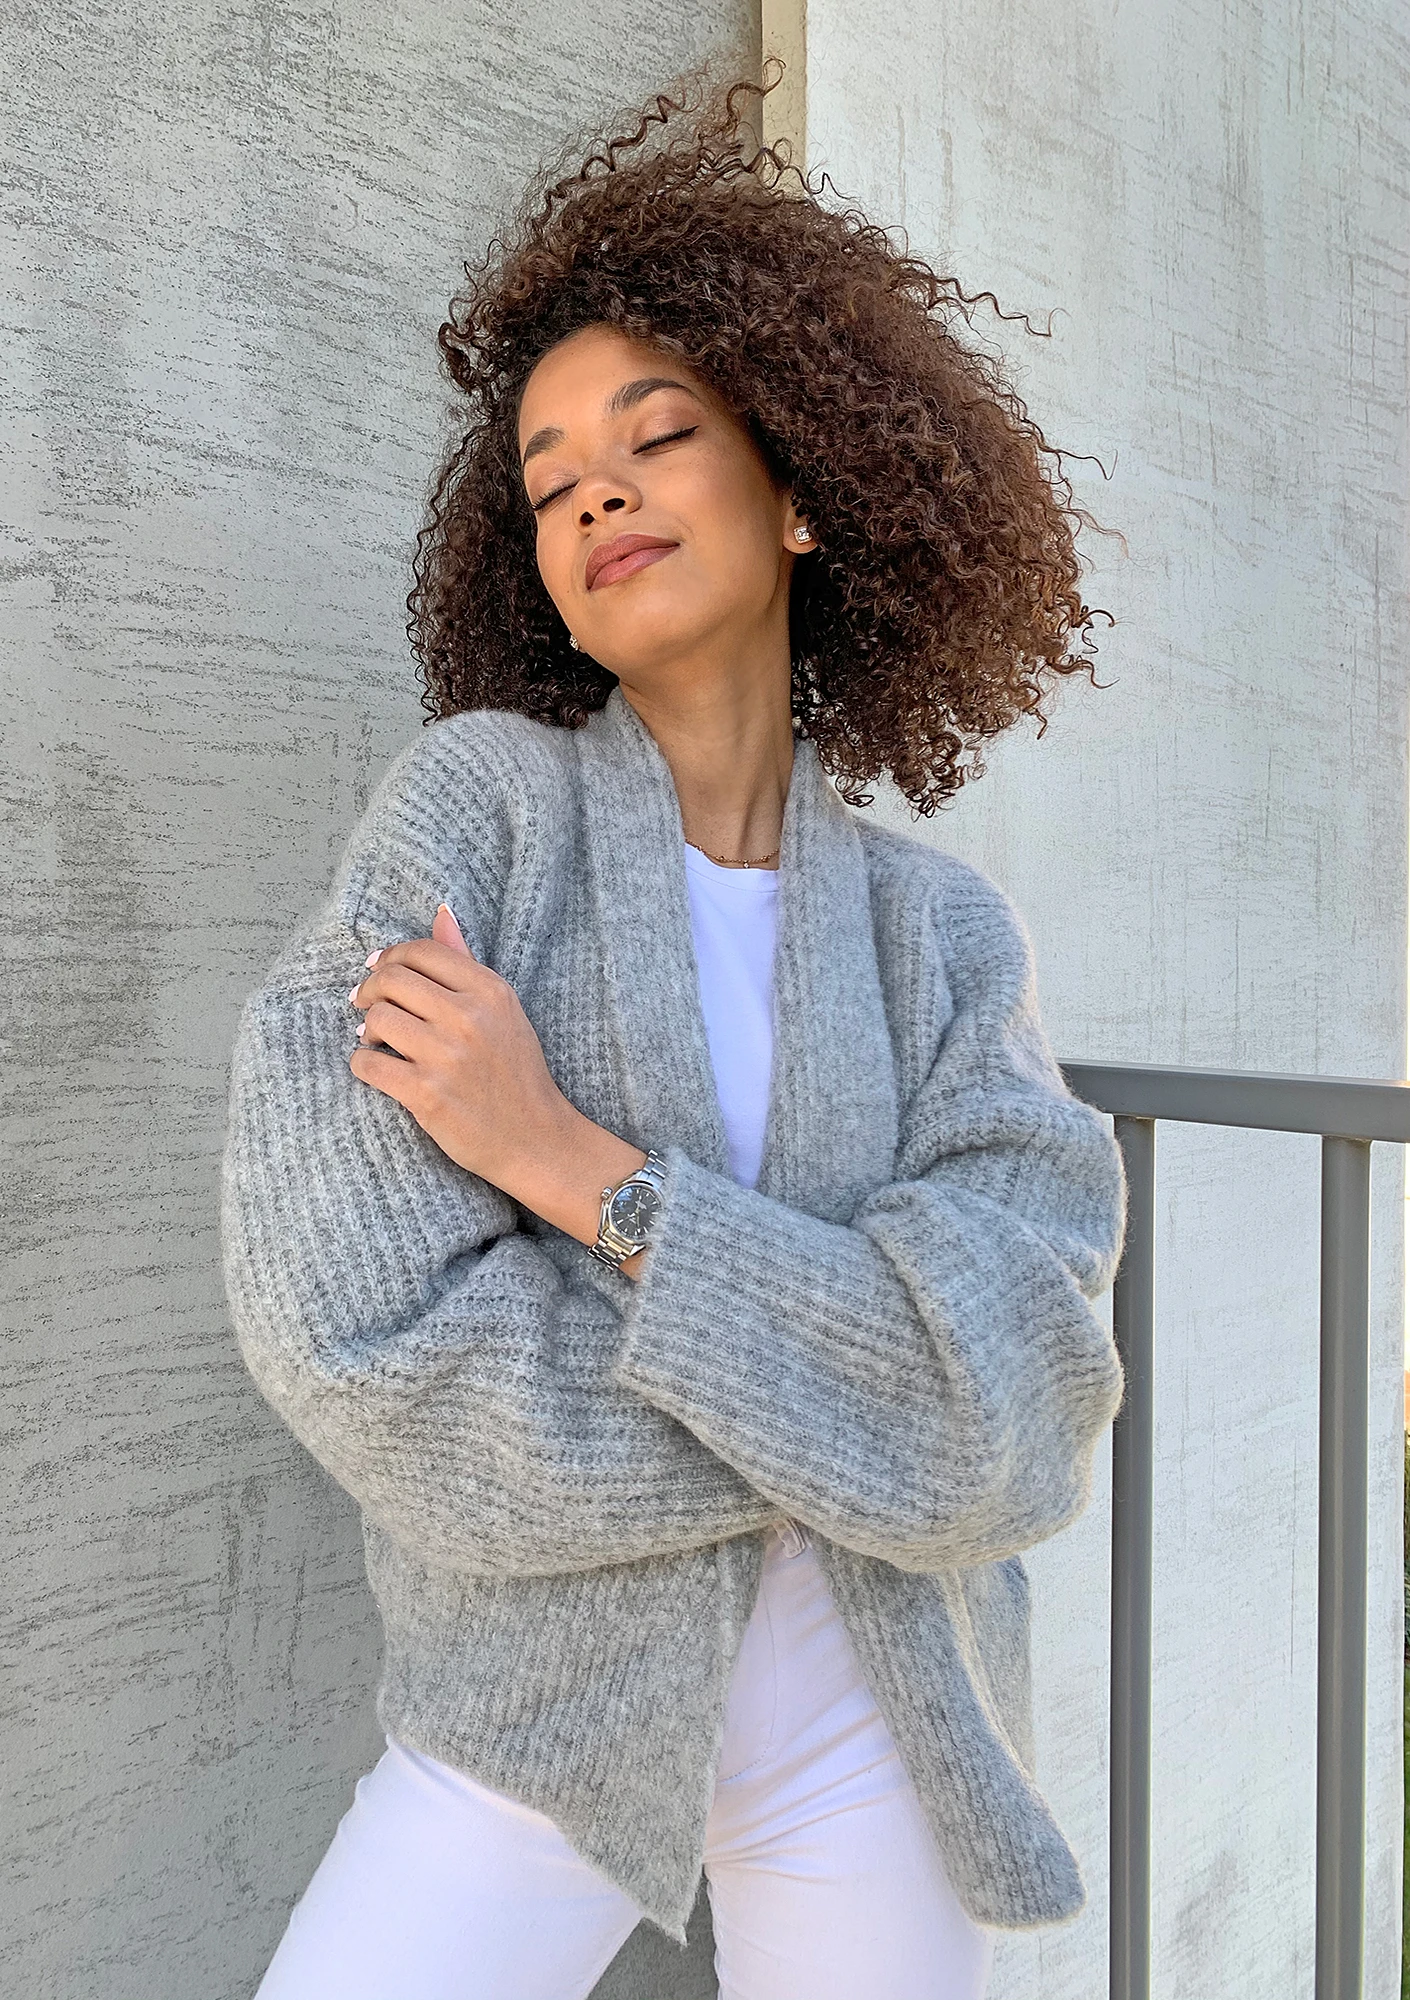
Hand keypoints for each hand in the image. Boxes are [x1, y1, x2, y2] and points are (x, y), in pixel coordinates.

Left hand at [349, 904, 648, 1262]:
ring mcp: (448, 1058)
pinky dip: (363, 1064)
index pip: (421, 951)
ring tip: (377, 1042)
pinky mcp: (428, 1095)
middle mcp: (470, 1018)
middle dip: (370, 991)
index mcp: (491, 991)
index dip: (391, 958)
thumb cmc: (517, 1073)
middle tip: (368, 1007)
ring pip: (376, 1019)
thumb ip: (466, 962)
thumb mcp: (504, 1010)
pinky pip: (368, 1064)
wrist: (536, 1139)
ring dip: (367, 1031)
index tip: (380, 973)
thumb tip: (440, 912)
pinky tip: (378, 1069)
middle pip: (391, 980)